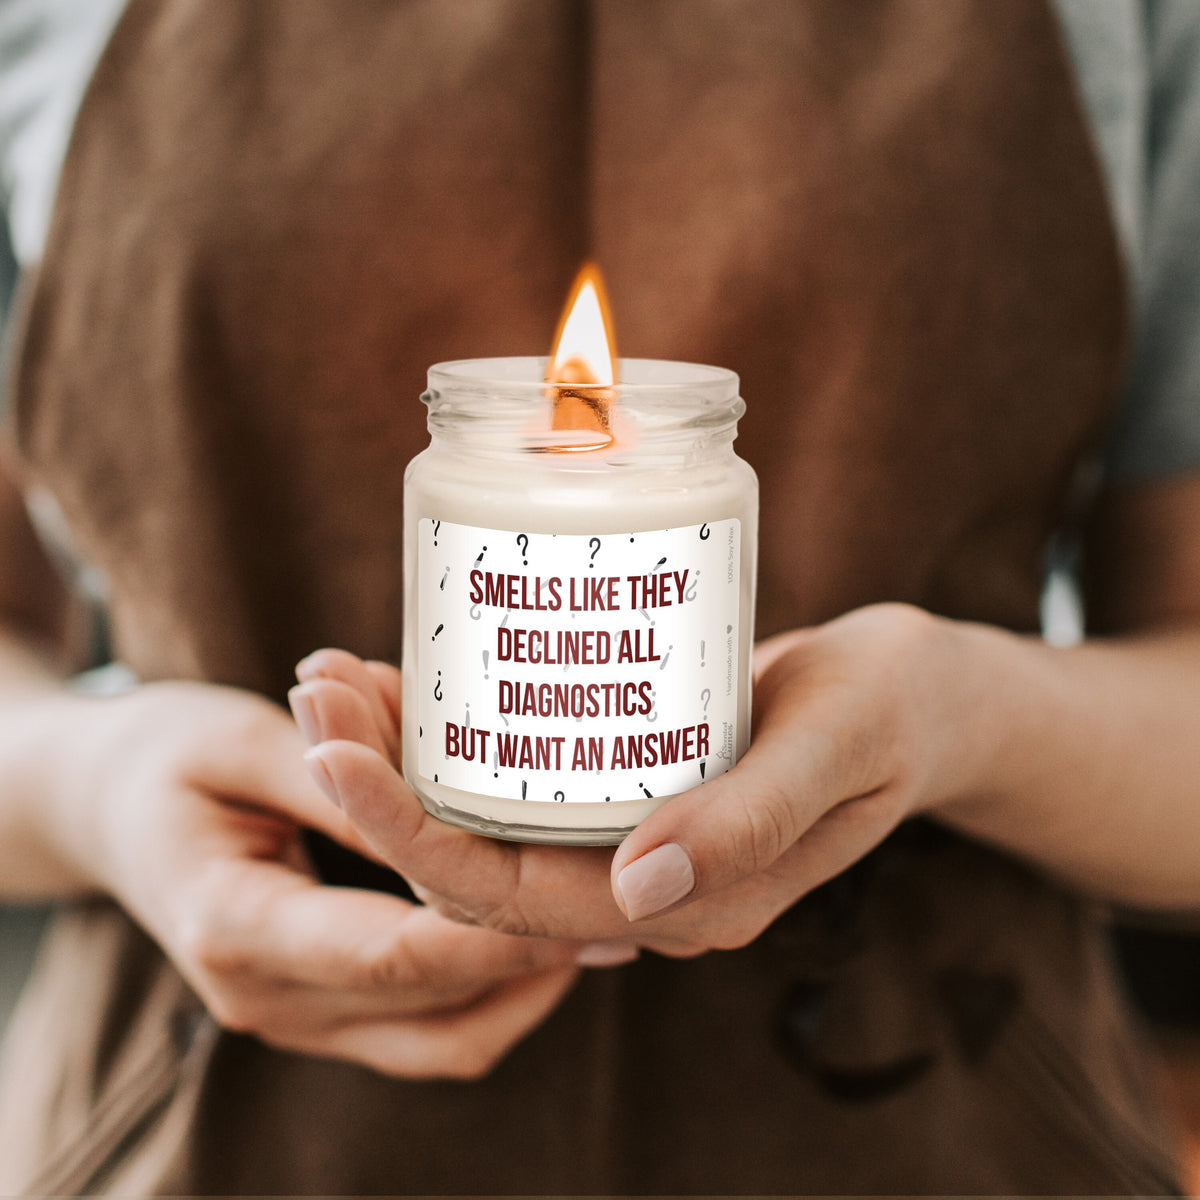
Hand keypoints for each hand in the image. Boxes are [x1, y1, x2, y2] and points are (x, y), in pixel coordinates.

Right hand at [53, 680, 615, 1078]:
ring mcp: (289, 1015)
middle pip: (432, 1008)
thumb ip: (338, 781)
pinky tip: (535, 939)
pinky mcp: (314, 1007)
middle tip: (620, 912)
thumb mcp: (243, 742)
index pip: (396, 954)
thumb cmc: (165, 756)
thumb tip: (439, 808)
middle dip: (533, 963)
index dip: (498, 933)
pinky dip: (485, 996)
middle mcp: (263, 996)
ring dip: (521, 992)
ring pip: (438, 1041)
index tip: (585, 901)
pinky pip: (419, 1031)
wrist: (103, 806)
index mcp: (237, 927)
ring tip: (596, 928)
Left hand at [297, 604, 974, 955]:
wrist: (921, 695)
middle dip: (378, 789)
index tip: (334, 751)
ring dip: (400, 759)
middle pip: (475, 863)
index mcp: (690, 905)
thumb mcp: (838, 746)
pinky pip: (520, 783)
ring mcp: (632, 843)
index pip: (516, 899)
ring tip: (334, 676)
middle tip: (316, 690)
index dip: (411, 836)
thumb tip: (640, 892)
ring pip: (485, 824)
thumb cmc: (891, 709)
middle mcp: (643, 890)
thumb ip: (752, 819)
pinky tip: (410, 674)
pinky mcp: (628, 790)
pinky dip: (455, 736)